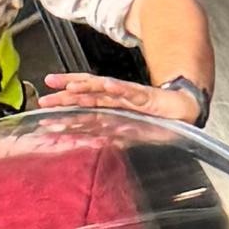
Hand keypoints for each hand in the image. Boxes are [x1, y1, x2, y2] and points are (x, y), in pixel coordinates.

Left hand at [36, 71, 203, 122]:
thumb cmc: (157, 119)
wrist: (184, 110)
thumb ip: (110, 135)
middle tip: (45, 95)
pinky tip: (107, 84)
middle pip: (86, 91)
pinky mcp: (146, 97)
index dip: (64, 100)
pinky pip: (131, 91)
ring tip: (70, 87)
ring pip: (104, 89)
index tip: (44, 103)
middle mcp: (116, 97)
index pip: (83, 100)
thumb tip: (89, 143)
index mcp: (111, 105)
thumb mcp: (128, 131)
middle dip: (66, 92)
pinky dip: (119, 87)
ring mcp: (130, 95)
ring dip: (87, 87)